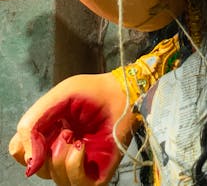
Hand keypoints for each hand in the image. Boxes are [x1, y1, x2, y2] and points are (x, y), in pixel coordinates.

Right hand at [9, 73, 134, 184]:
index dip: (25, 147)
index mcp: (48, 135)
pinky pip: (75, 184)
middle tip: (64, 130)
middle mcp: (60, 153)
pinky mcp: (94, 175)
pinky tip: (81, 147)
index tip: (39, 132)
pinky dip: (73, 166)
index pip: (21, 153)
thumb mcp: (57, 98)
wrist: (122, 93)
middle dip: (45, 150)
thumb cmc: (92, 92)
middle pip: (37, 169)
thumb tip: (28, 162)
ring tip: (74, 136)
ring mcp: (77, 166)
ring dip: (60, 156)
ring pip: (54, 178)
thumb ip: (33, 124)